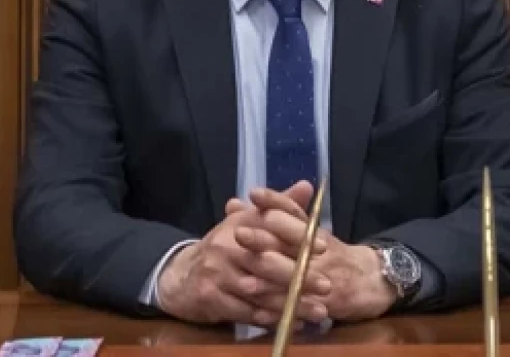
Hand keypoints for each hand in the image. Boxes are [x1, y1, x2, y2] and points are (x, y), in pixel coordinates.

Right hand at [157, 184, 330, 325]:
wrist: (182, 276)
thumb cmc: (225, 249)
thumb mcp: (248, 223)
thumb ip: (280, 207)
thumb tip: (307, 186)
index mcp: (239, 223)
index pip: (270, 225)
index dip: (298, 236)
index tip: (323, 247)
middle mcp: (226, 245)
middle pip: (267, 261)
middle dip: (299, 276)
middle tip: (327, 285)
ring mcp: (216, 272)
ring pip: (259, 291)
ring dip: (291, 303)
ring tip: (318, 310)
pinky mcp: (210, 297)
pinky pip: (246, 311)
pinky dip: (270, 319)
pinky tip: (292, 322)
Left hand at [238, 184, 398, 321]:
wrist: (371, 280)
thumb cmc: (330, 254)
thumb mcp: (304, 232)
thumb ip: (268, 220)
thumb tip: (232, 205)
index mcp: (310, 230)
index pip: (293, 209)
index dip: (274, 201)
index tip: (253, 194)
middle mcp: (318, 248)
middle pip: (292, 239)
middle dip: (265, 238)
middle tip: (239, 234)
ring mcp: (325, 275)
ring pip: (296, 275)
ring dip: (271, 278)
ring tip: (245, 281)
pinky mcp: (329, 300)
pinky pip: (303, 305)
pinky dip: (282, 310)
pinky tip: (261, 313)